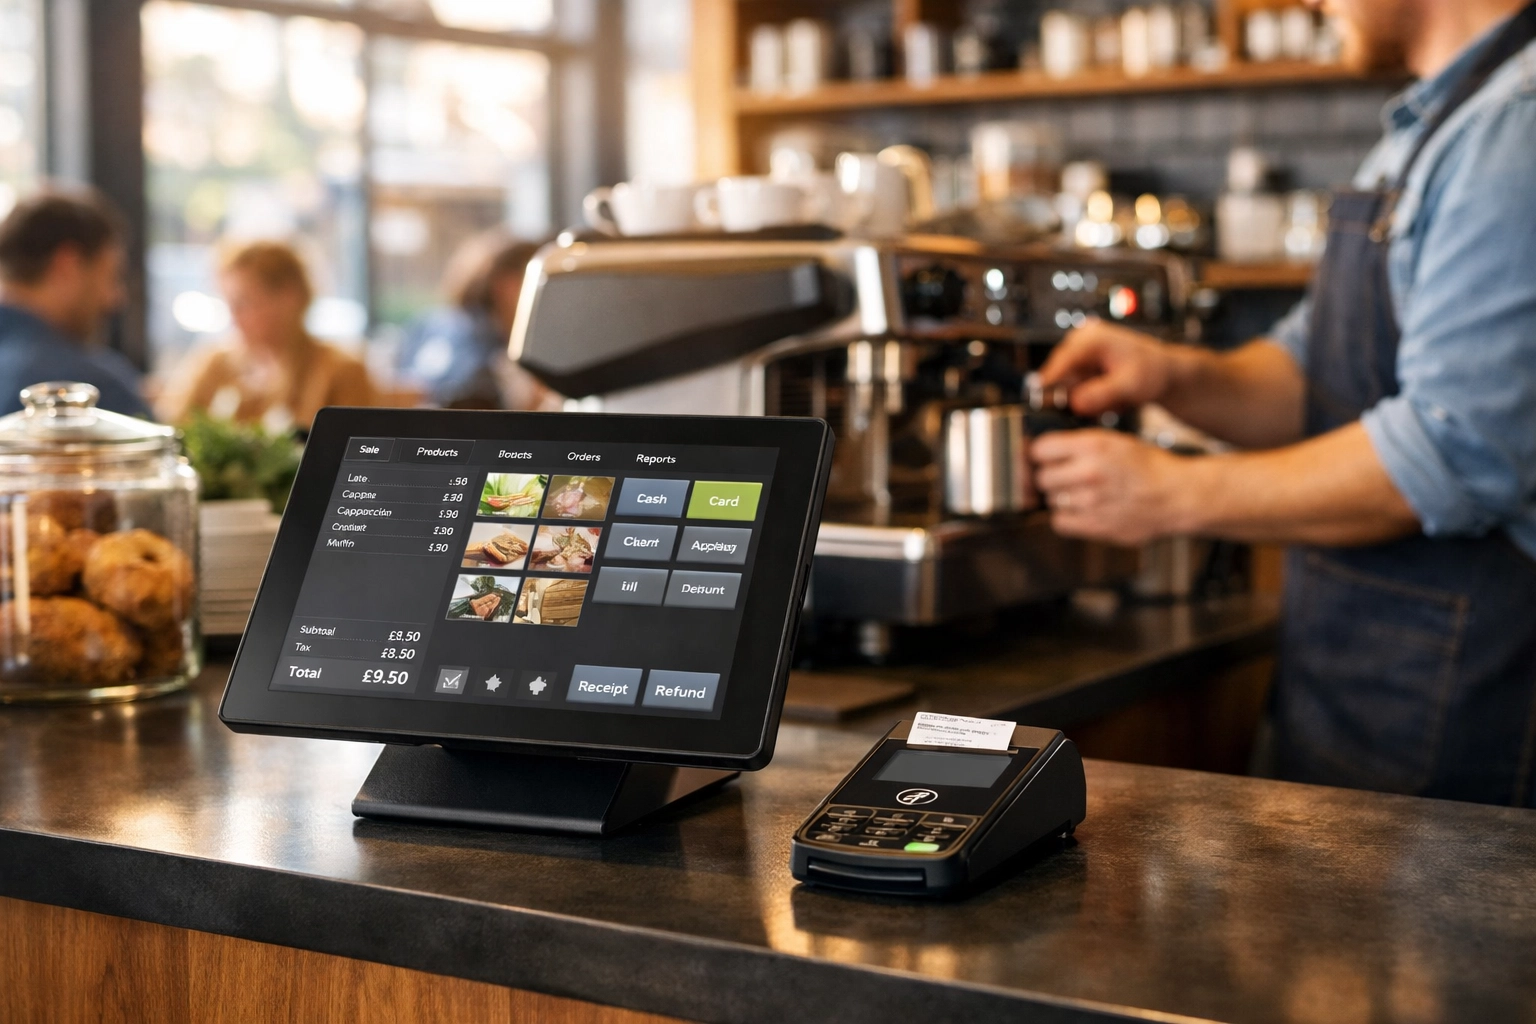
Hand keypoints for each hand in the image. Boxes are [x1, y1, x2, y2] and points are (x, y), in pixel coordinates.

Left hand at [1031, 430, 1193, 544]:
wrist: (1177, 496)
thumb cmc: (1149, 468)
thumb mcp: (1114, 441)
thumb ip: (1079, 444)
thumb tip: (1041, 450)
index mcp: (1094, 446)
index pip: (1039, 449)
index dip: (1040, 453)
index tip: (1044, 457)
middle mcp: (1089, 472)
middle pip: (1041, 477)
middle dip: (1050, 476)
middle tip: (1067, 476)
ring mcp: (1090, 501)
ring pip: (1050, 499)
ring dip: (1060, 497)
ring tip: (1082, 493)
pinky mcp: (1094, 525)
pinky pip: (1059, 522)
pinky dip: (1066, 517)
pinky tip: (1081, 510)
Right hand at [1036, 319, 1178, 416]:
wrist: (1162, 372)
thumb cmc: (1151, 372)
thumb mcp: (1129, 385)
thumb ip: (1101, 394)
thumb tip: (1074, 403)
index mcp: (1091, 338)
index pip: (1063, 360)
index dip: (1048, 379)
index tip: (1035, 396)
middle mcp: (1080, 341)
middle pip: (1061, 374)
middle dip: (1076, 394)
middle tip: (1103, 405)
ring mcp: (1079, 353)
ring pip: (1067, 385)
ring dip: (1084, 397)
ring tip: (1113, 398)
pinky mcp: (1080, 366)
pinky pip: (1074, 388)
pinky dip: (1088, 396)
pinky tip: (1108, 396)